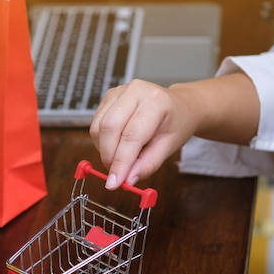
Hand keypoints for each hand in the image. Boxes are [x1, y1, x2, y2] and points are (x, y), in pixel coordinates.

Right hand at [89, 74, 259, 189]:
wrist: (178, 106)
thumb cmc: (176, 124)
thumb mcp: (169, 147)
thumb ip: (148, 164)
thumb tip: (127, 180)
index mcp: (155, 101)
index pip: (131, 135)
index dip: (120, 162)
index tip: (114, 183)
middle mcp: (135, 90)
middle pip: (109, 128)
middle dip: (108, 156)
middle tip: (115, 174)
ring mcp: (119, 91)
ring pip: (98, 127)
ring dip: (104, 150)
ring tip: (119, 158)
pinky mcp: (108, 97)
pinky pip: (95, 124)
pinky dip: (101, 141)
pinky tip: (116, 145)